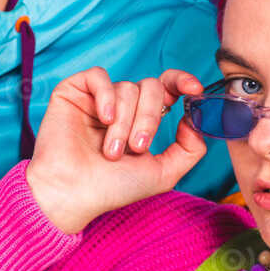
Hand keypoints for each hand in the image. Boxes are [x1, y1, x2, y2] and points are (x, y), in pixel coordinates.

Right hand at [23, 67, 207, 233]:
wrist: (72, 194)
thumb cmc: (112, 188)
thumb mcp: (164, 173)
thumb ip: (190, 149)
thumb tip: (197, 119)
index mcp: (141, 120)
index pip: (167, 88)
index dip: (182, 82)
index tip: (194, 90)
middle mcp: (121, 107)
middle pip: (151, 88)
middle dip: (150, 118)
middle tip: (137, 147)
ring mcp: (97, 98)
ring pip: (127, 88)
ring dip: (125, 122)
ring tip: (111, 150)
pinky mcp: (73, 92)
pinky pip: (99, 76)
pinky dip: (107, 97)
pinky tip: (103, 119)